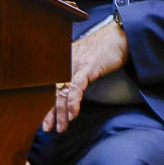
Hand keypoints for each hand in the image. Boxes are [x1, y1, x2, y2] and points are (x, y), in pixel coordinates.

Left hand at [44, 19, 128, 133]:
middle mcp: (63, 64)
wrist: (120, 35)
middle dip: (49, 113)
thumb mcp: (84, 62)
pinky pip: (76, 87)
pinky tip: (72, 115)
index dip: (45, 105)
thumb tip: (69, 91)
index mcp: (61, 63)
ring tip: (60, 128)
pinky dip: (73, 102)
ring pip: (62, 92)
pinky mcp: (87, 67)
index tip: (44, 121)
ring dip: (61, 112)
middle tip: (47, 129)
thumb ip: (75, 74)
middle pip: (52, 92)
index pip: (49, 87)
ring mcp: (74, 65)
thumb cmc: (103, 49)